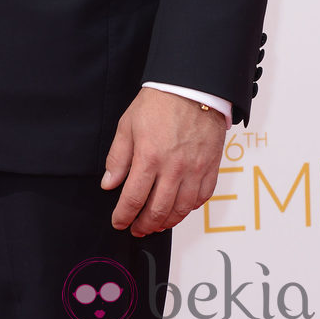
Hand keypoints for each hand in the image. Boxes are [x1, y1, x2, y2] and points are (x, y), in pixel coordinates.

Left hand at [101, 88, 225, 236]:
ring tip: (155, 225)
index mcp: (149, 157)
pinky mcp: (210, 169)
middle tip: (136, 229)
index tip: (119, 222)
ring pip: (180, 210)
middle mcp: (173, 169)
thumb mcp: (128, 125)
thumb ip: (118, 158)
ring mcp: (194, 171)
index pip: (133, 198)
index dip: (124, 215)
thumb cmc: (158, 104)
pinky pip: (200, 199)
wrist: (192, 89)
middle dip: (144, 225)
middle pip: (158, 210)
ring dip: (166, 222)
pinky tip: (178, 210)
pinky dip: (188, 210)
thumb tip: (109, 184)